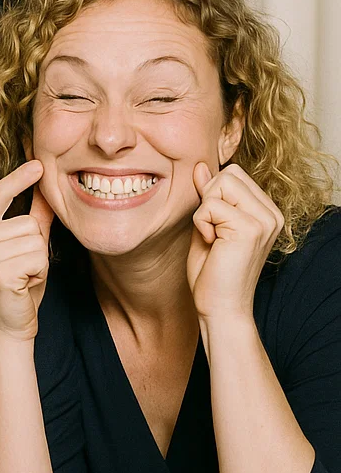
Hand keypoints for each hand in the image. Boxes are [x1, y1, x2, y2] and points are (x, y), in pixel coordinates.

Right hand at [0, 161, 55, 343]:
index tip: (37, 162)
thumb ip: (34, 217)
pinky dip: (39, 272)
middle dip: (36, 246)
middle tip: (22, 268)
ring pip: (35, 239)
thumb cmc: (18, 285)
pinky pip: (37, 257)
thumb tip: (45, 188)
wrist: (8, 326)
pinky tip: (24, 285)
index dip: (19, 178)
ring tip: (23, 276)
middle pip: (28, 222)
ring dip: (38, 260)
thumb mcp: (25, 246)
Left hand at [187, 163, 282, 320]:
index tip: (213, 225)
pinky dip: (201, 223)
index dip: (212, 194)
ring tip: (214, 238)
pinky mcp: (251, 227)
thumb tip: (201, 166)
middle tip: (212, 230)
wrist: (220, 307)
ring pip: (221, 183)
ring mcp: (265, 219)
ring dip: (204, 210)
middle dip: (209, 197)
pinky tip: (213, 244)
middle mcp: (271, 213)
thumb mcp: (206, 225)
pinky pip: (210, 204)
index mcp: (265, 211)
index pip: (234, 174)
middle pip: (229, 173)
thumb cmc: (211, 271)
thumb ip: (208, 196)